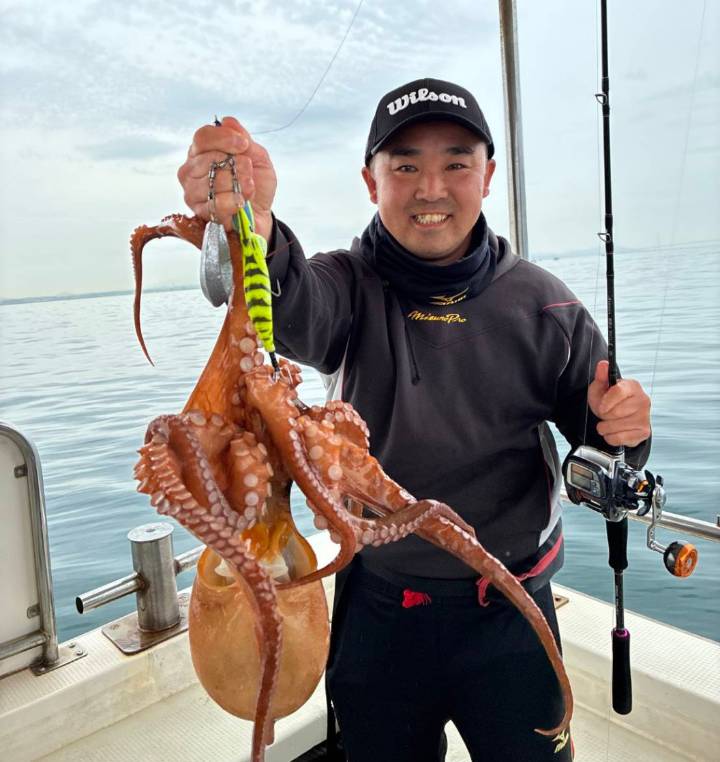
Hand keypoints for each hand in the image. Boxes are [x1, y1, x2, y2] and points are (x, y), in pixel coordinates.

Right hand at [177, 116, 276, 239]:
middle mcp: (191, 170)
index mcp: (202, 151)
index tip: (243, 145)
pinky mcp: (200, 213)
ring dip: (236, 183)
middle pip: (206, 159)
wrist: (260, 215)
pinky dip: (233, 201)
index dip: (224, 138)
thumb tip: (228, 122)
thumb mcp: (258, 157)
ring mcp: (192, 192)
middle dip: (234, 164)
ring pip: (211, 181)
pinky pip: (215, 204)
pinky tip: (242, 201)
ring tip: (248, 188)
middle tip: (248, 171)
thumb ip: (244, 139)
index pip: (202, 137)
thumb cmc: (256, 184)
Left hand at [587, 360, 650, 447]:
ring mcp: (645, 417)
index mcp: (632, 386)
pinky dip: (611, 437)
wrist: (617, 417)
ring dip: (605, 427)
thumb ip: (601, 376)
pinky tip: (614, 430)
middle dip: (604, 415)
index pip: (619, 391)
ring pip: (615, 427)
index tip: (601, 406)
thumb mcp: (600, 388)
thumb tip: (603, 364)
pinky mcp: (644, 432)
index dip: (605, 401)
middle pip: (615, 412)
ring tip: (609, 421)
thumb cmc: (609, 401)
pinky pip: (619, 438)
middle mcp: (643, 400)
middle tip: (606, 413)